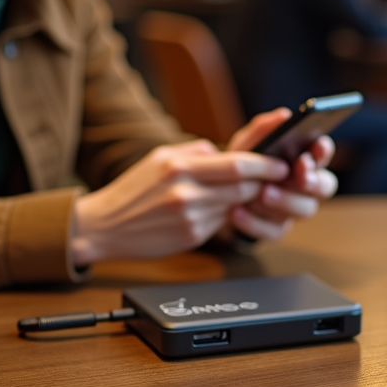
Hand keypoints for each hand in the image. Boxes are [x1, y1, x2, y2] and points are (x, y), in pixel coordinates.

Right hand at [71, 139, 288, 264]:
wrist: (104, 226)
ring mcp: (190, 217)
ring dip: (249, 199)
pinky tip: (224, 209)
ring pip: (237, 205)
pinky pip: (222, 222)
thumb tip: (227, 150)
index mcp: (179, 166)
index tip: (281, 162)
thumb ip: (196, 152)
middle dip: (266, 182)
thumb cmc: (134, 189)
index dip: (266, 164)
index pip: (238, 163)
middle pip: (244, 186)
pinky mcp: (192, 236)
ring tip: (253, 190)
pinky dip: (229, 214)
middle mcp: (186, 192)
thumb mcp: (159, 158)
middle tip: (278, 177)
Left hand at [225, 108, 338, 240]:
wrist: (218, 197)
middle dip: (313, 180)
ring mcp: (293, 210)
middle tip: (298, 173)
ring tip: (263, 192)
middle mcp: (305, 187)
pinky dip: (255, 222)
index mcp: (303, 161)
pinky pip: (274, 231)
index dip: (324, 151)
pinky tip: (237, 212)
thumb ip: (263, 130)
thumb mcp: (246, 145)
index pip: (323, 155)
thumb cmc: (242, 165)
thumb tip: (284, 115)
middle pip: (325, 186)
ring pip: (305, 210)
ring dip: (285, 200)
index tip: (316, 145)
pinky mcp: (276, 229)